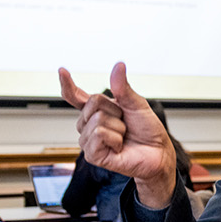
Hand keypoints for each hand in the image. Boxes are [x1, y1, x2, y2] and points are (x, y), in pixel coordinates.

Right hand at [58, 63, 175, 207]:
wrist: (158, 152)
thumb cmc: (147, 129)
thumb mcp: (136, 103)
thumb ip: (123, 87)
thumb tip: (118, 66)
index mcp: (97, 110)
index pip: (76, 96)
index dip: (67, 84)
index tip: (62, 71)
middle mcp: (89, 125)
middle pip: (92, 104)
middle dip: (115, 111)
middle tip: (125, 123)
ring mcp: (89, 140)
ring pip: (96, 121)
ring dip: (117, 127)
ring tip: (123, 136)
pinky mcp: (92, 155)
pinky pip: (99, 135)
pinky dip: (115, 138)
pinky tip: (119, 146)